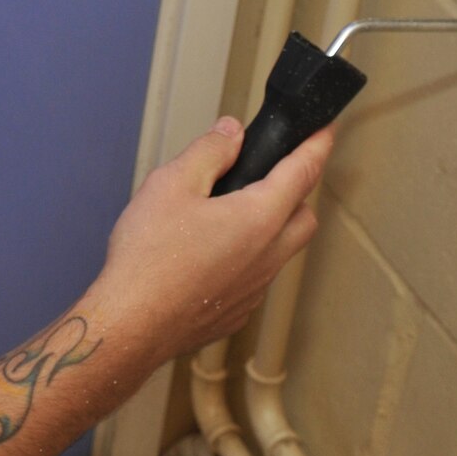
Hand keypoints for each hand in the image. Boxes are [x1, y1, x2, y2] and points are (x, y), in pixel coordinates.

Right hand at [93, 117, 329, 361]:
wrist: (131, 324)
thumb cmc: (148, 258)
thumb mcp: (171, 183)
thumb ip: (209, 152)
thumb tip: (231, 133)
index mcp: (259, 218)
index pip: (303, 172)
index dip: (318, 145)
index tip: (325, 131)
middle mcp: (267, 256)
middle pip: (304, 218)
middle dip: (299, 191)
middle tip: (277, 173)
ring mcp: (254, 289)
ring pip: (280, 251)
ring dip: (271, 227)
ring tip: (233, 213)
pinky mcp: (236, 312)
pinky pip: (255, 279)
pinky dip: (247, 259)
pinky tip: (211, 255)